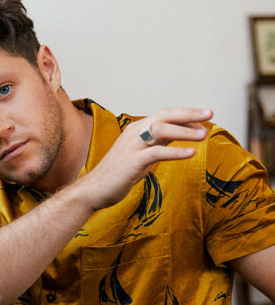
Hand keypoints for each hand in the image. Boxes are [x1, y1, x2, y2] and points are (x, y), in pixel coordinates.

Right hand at [77, 108, 212, 211]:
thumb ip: (157, 144)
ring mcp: (132, 146)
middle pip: (165, 116)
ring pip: (162, 130)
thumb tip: (178, 136)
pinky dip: (175, 152)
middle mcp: (134, 133)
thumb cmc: (118, 174)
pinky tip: (191, 153)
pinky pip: (157, 152)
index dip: (186, 115)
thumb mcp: (141, 155)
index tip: (204, 119)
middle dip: (189, 114)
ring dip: (185, 131)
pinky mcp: (132, 161)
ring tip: (204, 135)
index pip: (165, 115)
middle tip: (210, 114)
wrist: (94, 190)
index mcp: (136, 129)